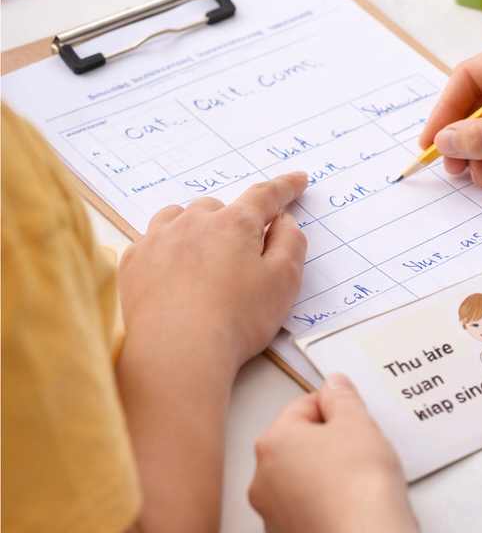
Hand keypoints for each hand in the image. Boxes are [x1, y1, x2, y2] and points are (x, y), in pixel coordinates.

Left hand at [119, 172, 307, 373]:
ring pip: (180, 217)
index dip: (284, 188)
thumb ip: (291, 244)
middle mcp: (193, 222)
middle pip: (217, 208)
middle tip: (240, 254)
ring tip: (203, 258)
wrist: (177, 352)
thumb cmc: (236, 320)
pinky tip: (171, 273)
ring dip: (195, 228)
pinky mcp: (134, 262)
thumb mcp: (284, 282)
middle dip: (233, 221)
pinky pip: (151, 240)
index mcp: (234, 224)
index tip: (297, 180)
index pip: (265, 196)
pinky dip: (165, 248)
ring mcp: (158, 239)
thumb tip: (284, 221)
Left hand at [249, 374, 420, 532]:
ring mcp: (273, 517)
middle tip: (363, 450)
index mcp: (271, 442)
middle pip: (300, 445)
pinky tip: (353, 509)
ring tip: (360, 482)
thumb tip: (333, 385)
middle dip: (330, 442)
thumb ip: (342, 396)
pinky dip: (327, 506)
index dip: (337, 408)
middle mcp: (261, 479)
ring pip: (302, 480)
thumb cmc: (361, 479)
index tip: (359, 420)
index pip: (303, 407)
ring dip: (327, 475)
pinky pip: (309, 512)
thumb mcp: (357, 421)